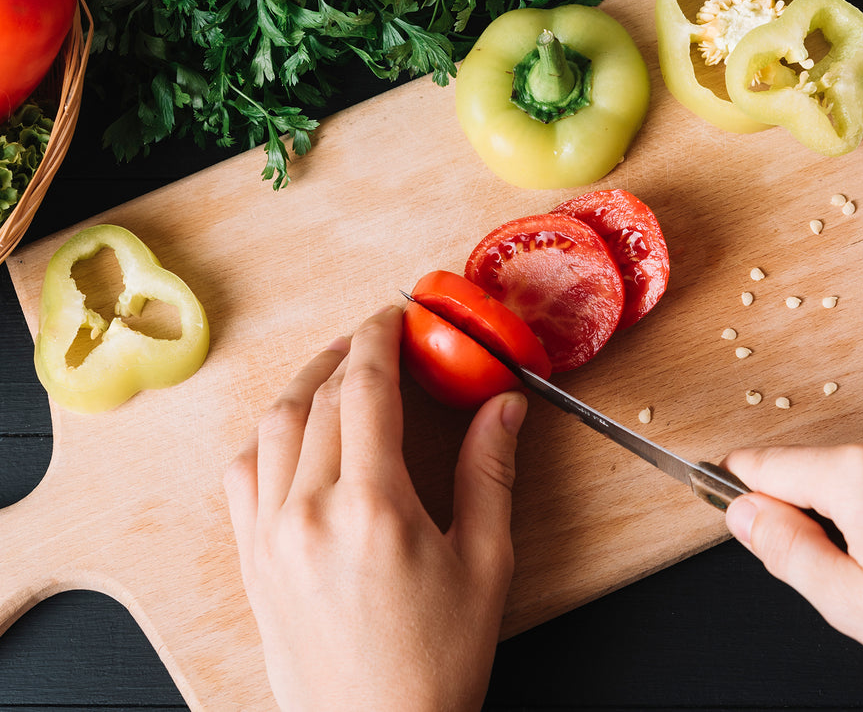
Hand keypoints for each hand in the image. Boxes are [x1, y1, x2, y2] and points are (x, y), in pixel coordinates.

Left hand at [224, 306, 527, 710]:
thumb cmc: (437, 661)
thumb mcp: (484, 563)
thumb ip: (491, 473)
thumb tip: (504, 407)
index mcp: (373, 508)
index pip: (364, 389)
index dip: (379, 339)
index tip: (394, 316)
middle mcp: (308, 512)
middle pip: (318, 398)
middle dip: (348, 353)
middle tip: (378, 338)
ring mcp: (269, 536)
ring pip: (272, 426)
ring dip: (303, 383)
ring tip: (335, 369)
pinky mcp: (251, 559)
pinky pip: (242, 473)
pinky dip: (266, 434)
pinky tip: (291, 430)